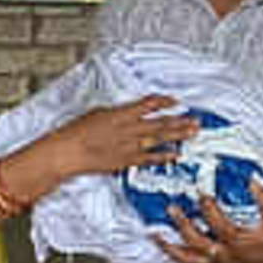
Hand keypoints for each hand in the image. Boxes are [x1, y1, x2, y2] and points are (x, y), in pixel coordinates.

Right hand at [47, 95, 197, 176]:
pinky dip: (164, 156)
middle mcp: (128, 128)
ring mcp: (129, 145)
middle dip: (179, 120)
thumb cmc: (76, 131)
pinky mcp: (126, 160)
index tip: (174, 101)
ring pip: (159, 139)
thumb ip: (118, 114)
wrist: (67, 151)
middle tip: (195, 120)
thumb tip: (129, 113)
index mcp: (121, 113)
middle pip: (160, 122)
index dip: (164, 102)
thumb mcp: (98, 113)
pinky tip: (176, 154)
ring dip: (177, 135)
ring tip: (192, 133)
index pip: (148, 103)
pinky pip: (149, 158)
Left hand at [155, 182, 262, 262]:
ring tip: (155, 236)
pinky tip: (170, 243)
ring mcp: (220, 261)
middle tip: (172, 209)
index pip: (217, 224)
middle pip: (196, 242)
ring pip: (188, 259)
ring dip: (170, 247)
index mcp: (238, 243)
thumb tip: (251, 182)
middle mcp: (225, 255)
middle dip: (182, 224)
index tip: (201, 192)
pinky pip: (192, 261)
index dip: (207, 207)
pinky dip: (178, 252)